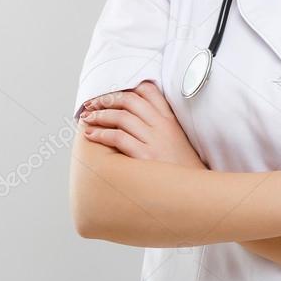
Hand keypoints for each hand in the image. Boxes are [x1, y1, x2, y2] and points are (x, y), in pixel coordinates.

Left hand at [77, 81, 207, 169]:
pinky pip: (118, 138)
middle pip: (130, 100)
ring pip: (121, 117)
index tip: (108, 95)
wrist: (192, 191)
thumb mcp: (175, 139)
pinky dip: (101, 134)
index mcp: (170, 119)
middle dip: (106, 100)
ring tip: (88, 119)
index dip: (124, 88)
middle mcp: (163, 126)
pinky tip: (92, 136)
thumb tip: (131, 117)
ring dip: (100, 115)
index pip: (147, 90)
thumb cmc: (180, 168)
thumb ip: (158, 125)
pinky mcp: (146, 156)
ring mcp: (155, 140)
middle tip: (91, 105)